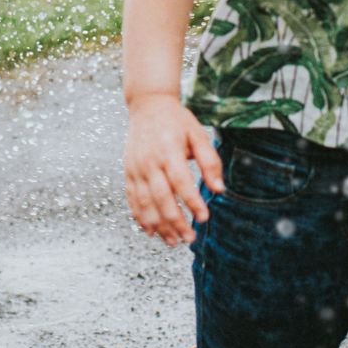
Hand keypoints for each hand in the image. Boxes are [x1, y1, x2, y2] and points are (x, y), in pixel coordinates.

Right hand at [123, 95, 224, 246]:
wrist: (147, 106)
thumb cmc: (177, 121)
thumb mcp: (198, 134)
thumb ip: (210, 161)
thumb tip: (219, 189)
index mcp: (168, 149)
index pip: (180, 181)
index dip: (192, 201)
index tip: (204, 217)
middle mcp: (149, 160)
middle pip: (161, 197)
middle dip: (175, 221)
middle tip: (189, 238)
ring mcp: (136, 167)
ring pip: (145, 202)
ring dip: (158, 225)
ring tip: (172, 241)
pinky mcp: (128, 171)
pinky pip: (132, 199)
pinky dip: (140, 217)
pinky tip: (150, 231)